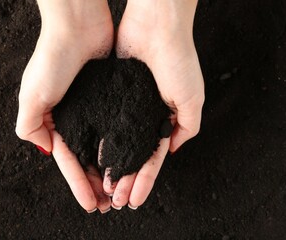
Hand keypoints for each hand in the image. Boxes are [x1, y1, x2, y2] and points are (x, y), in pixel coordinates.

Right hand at [15, 0, 113, 212]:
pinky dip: (123, 145)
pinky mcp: (112, 97)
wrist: (78, 25)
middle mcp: (75, 117)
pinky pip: (118, 128)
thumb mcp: (32, 94)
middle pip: (88, 158)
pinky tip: (132, 160)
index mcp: (55, 120)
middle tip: (110, 204)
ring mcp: (95, 108)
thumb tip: (45, 149)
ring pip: (105, 146)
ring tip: (122, 190)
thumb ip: (30, 125)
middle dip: (97, 183)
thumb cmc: (53, 58)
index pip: (68, 161)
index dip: (79, 184)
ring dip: (112, 169)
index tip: (92, 205)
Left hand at [104, 0, 204, 208]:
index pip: (152, 157)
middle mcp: (143, 114)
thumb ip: (187, 127)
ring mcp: (126, 105)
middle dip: (126, 179)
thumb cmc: (179, 60)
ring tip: (104, 188)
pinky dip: (99, 141)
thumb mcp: (192, 99)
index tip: (136, 199)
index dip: (144, 179)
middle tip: (116, 201)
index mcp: (163, 118)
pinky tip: (93, 159)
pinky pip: (103, 122)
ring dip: (111, 166)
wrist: (156, 27)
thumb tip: (173, 149)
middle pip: (131, 155)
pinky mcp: (110, 92)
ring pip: (115, 143)